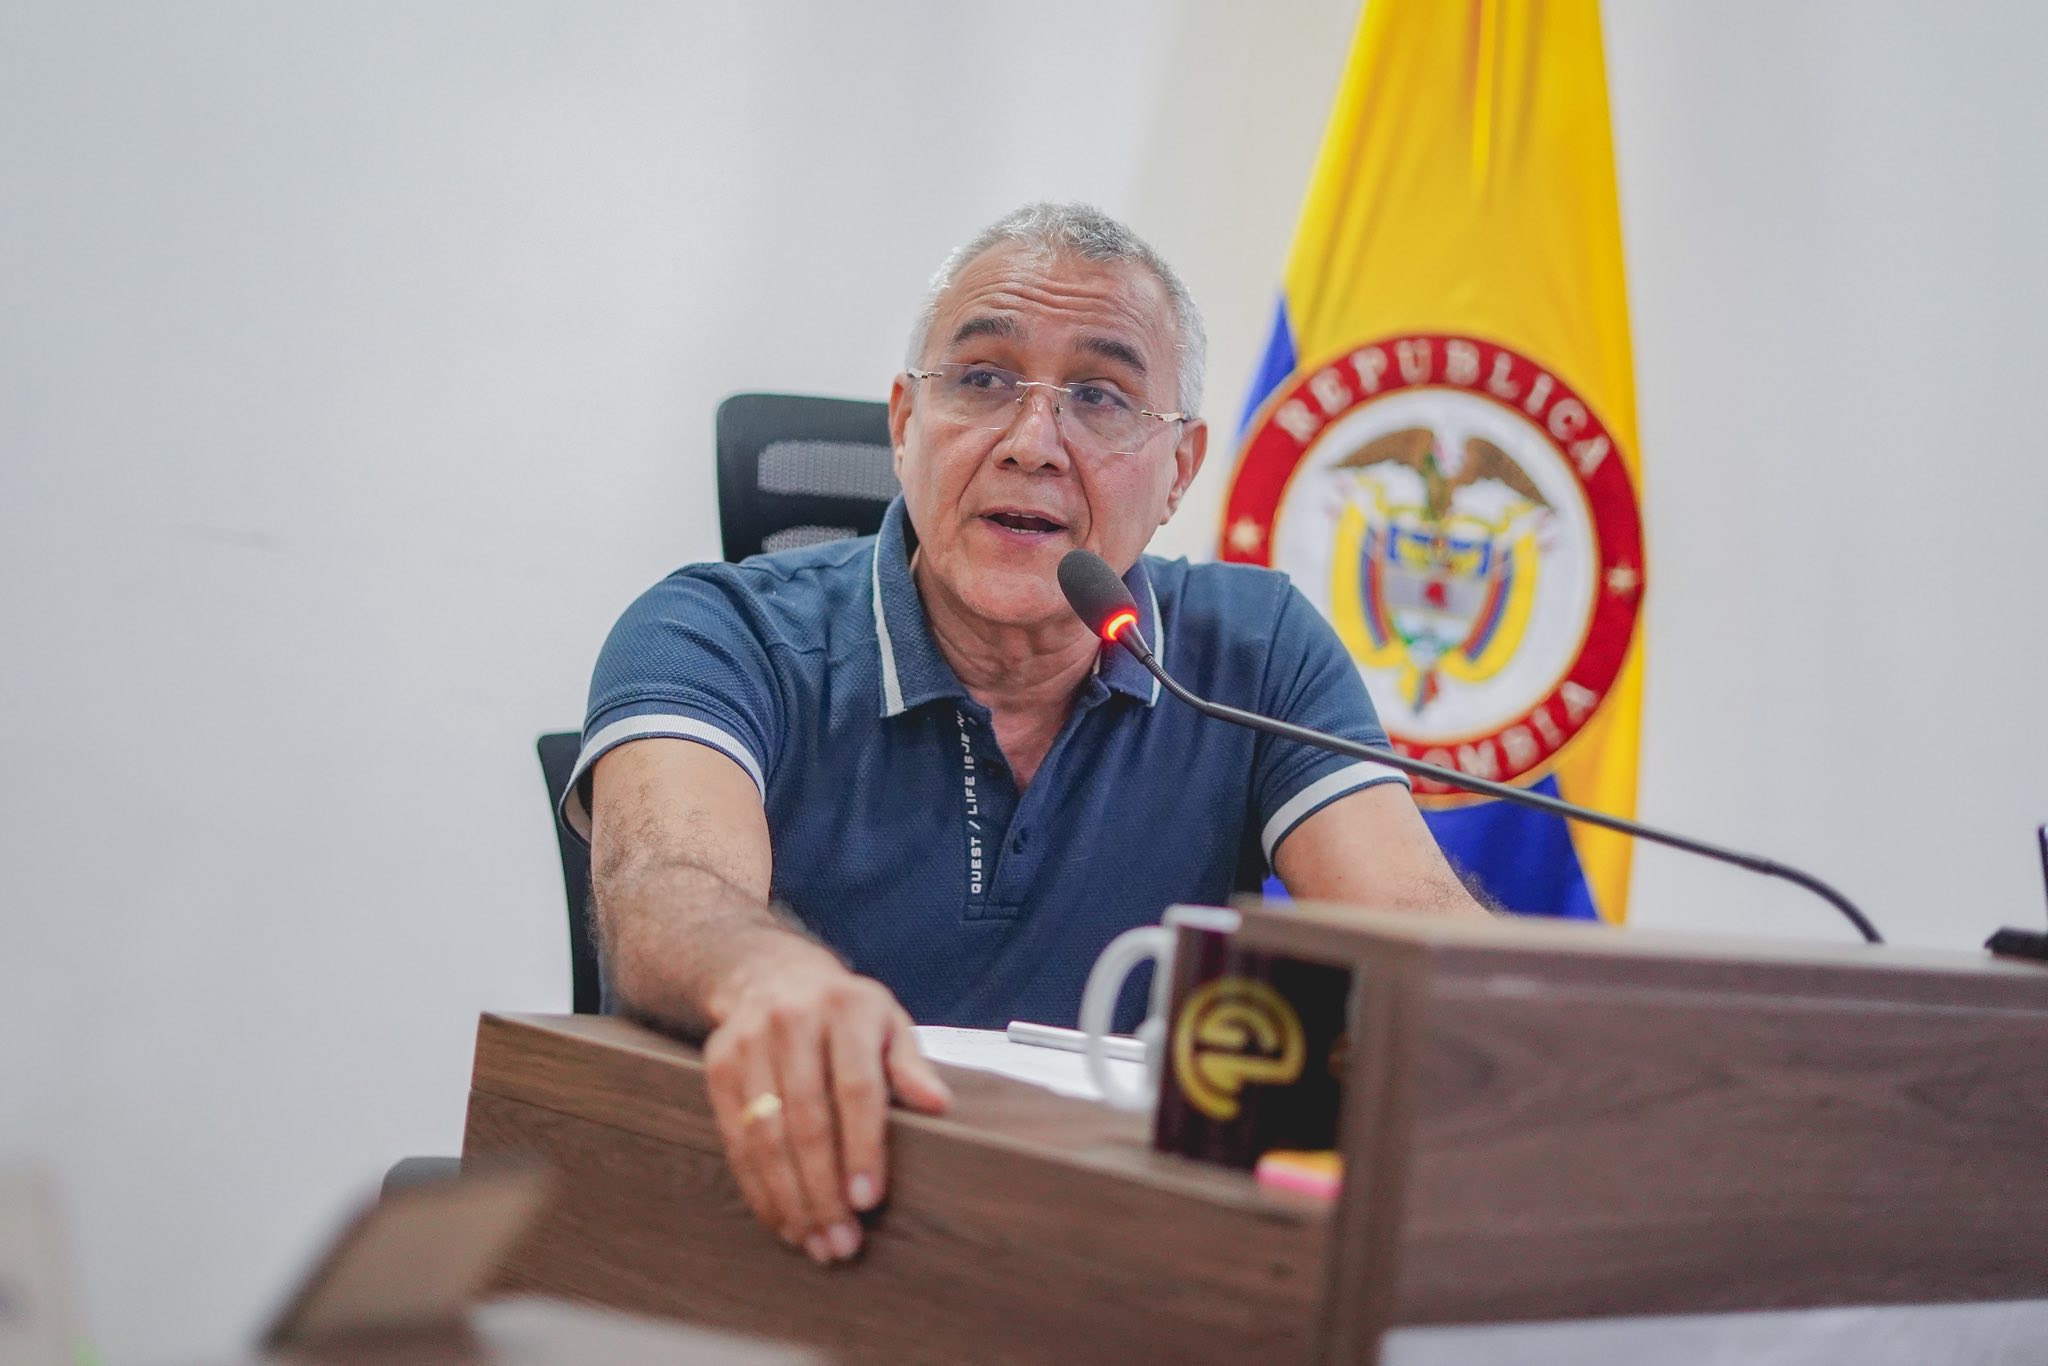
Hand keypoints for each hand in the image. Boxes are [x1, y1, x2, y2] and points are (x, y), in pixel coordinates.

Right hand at [701, 935, 951, 1262]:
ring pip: (766, 1135)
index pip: (856, 1087)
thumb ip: (911, 1066)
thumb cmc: (846, 1013)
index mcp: (846, 1009)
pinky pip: (736, 1138)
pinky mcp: (719, 1066)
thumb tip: (939, 1105)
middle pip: (807, 1120)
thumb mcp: (889, 1023)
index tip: (869, 1200)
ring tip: (813, 1242)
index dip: (862, 1147)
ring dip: (789, 1199)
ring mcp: (748, 1042)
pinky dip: (758, 1187)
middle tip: (842, 1242)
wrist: (772, 975)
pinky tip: (780, 1219)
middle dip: (824, 1190)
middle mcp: (792, 1021)